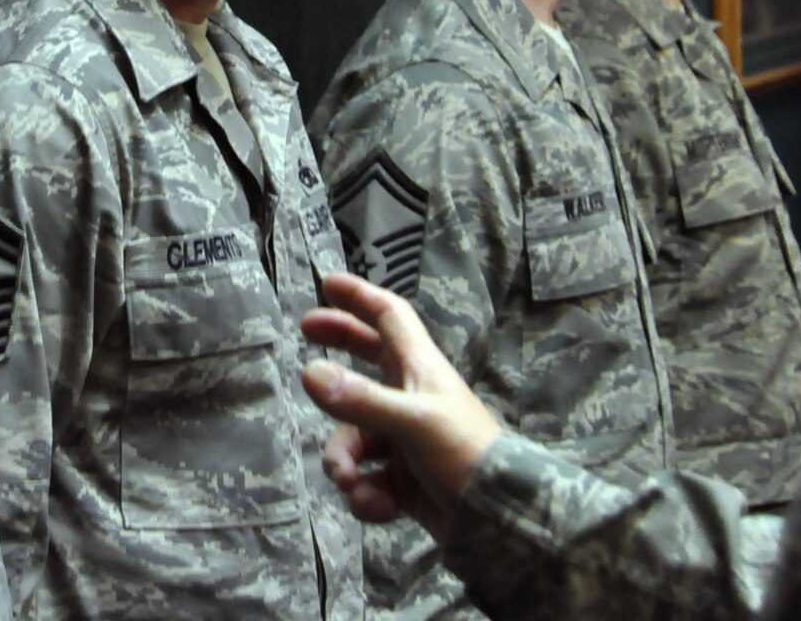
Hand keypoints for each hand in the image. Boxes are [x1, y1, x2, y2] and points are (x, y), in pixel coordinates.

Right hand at [301, 272, 503, 540]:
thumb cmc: (463, 452)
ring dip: (344, 460)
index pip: (388, 316)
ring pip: (353, 437)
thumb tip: (309, 373)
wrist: (497, 517)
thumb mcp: (413, 420)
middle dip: (335, 359)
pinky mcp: (401, 478)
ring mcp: (403, 438)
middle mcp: (408, 395)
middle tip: (304, 354)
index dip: (359, 296)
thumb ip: (361, 398)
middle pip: (364, 362)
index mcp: (418, 367)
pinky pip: (366, 479)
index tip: (326, 284)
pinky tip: (383, 506)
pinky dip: (366, 495)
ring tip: (350, 479)